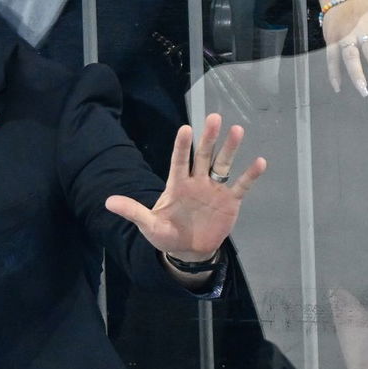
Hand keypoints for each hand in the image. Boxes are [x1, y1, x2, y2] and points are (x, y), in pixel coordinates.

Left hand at [104, 113, 263, 263]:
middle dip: (208, 138)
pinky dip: (250, 175)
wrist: (188, 250)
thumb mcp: (148, 225)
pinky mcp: (230, 201)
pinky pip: (241, 185)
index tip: (185, 129)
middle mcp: (197, 181)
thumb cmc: (167, 234)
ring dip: (230, 148)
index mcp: (177, 184)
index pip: (179, 161)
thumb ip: (133, 211)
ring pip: (223, 164)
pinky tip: (260, 162)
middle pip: (203, 156)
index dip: (182, 146)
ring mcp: (215, 189)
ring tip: (237, 130)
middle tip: (214, 118)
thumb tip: (107, 202)